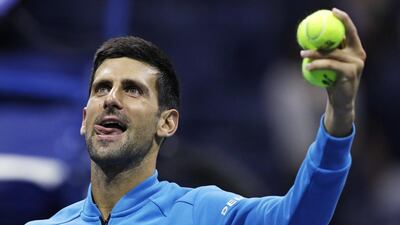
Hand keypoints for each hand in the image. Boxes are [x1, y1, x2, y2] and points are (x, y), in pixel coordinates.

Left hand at [300, 8, 366, 136]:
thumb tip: (310, 41)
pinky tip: (307, 67)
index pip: (351, 31)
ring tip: (302, 54)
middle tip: (314, 29)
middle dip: (331, 30)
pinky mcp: (351, 72)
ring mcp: (356, 63)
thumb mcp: (331, 65)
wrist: (341, 101)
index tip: (333, 12)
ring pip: (332, 54)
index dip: (344, 19)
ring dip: (315, 53)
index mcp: (356, 50)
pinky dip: (317, 65)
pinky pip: (330, 65)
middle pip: (343, 39)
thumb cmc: (333, 82)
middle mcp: (358, 55)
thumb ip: (328, 53)